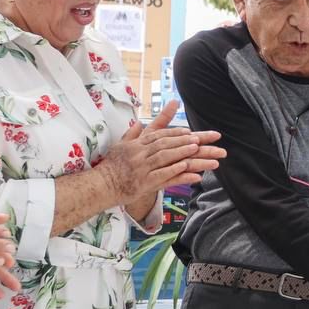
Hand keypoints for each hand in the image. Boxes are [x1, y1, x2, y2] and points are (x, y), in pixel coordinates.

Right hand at [102, 101, 223, 205]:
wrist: (100, 185)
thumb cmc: (111, 166)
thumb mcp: (120, 146)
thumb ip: (132, 133)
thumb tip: (139, 122)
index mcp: (138, 144)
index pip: (161, 135)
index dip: (178, 133)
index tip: (193, 133)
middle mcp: (141, 153)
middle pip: (169, 144)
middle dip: (189, 141)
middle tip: (207, 140)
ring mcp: (144, 168)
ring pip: (168, 158)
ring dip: (186, 154)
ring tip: (203, 152)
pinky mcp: (145, 183)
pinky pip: (165, 177)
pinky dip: (180, 174)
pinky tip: (194, 174)